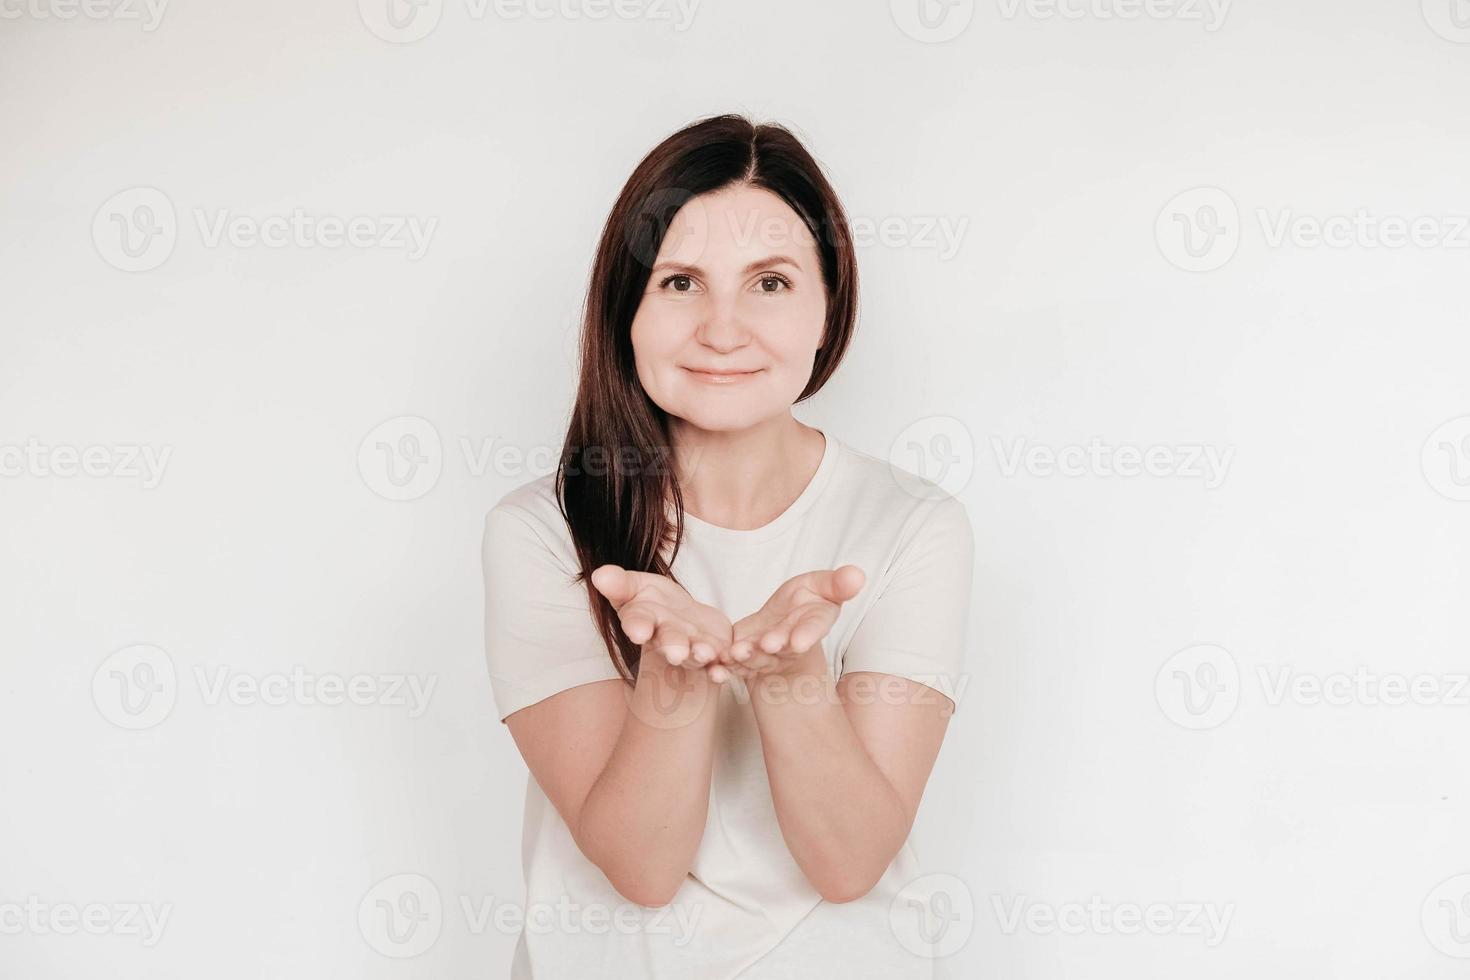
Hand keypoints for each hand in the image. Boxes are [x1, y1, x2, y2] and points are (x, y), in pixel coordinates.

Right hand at [589, 564, 736, 681]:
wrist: (681, 619)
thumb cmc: (653, 602)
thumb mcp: (635, 586)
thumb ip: (620, 584)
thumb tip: (598, 575)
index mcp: (644, 621)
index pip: (637, 622)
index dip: (638, 627)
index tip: (638, 631)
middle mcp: (666, 639)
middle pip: (669, 642)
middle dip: (673, 647)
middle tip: (676, 653)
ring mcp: (690, 650)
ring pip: (695, 655)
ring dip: (700, 655)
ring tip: (706, 653)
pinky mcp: (714, 654)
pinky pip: (718, 665)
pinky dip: (721, 669)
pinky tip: (724, 671)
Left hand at [721, 565, 865, 680]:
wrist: (784, 625)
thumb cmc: (805, 601)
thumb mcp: (822, 586)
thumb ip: (838, 583)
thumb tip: (858, 574)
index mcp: (813, 623)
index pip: (813, 628)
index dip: (806, 635)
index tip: (799, 641)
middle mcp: (791, 643)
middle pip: (783, 645)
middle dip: (775, 645)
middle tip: (767, 644)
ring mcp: (767, 654)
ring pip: (757, 657)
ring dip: (747, 656)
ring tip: (736, 652)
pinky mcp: (744, 658)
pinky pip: (734, 664)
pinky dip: (724, 667)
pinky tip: (716, 666)